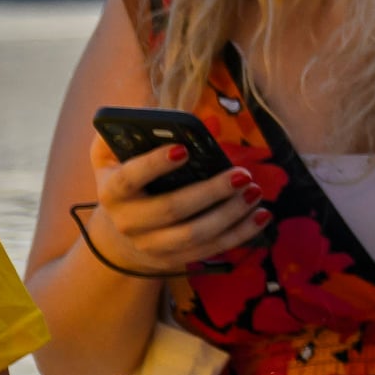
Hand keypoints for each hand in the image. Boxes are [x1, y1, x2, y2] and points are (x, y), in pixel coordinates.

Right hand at [78, 127, 265, 280]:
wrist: (119, 237)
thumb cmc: (127, 184)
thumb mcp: (110, 159)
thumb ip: (120, 135)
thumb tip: (152, 115)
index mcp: (113, 192)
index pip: (130, 178)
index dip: (154, 164)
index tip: (184, 149)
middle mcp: (129, 222)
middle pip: (171, 209)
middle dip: (210, 192)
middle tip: (243, 174)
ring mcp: (152, 245)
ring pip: (195, 234)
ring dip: (230, 214)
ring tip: (255, 190)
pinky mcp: (176, 259)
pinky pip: (212, 248)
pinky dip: (241, 233)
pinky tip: (263, 215)